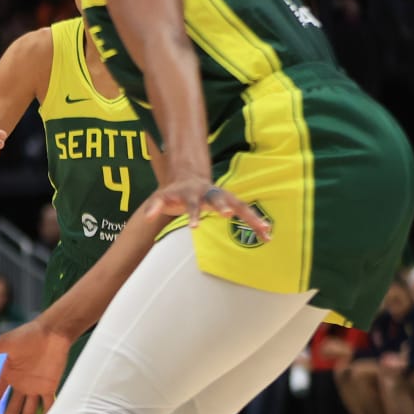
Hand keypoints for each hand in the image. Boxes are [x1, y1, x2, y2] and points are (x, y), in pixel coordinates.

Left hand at [142, 177, 270, 239]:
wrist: (187, 178)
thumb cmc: (173, 192)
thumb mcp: (161, 197)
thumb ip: (154, 206)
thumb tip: (147, 217)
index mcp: (192, 192)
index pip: (192, 204)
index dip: (193, 214)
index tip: (194, 227)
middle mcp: (211, 192)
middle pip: (220, 198)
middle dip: (224, 206)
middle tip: (228, 215)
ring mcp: (223, 196)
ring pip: (239, 205)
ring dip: (251, 217)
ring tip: (265, 231)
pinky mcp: (232, 202)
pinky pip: (246, 212)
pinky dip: (256, 223)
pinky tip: (267, 236)